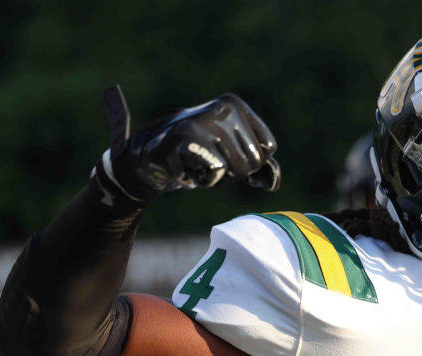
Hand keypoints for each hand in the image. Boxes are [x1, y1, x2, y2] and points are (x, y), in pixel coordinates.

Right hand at [93, 85, 280, 204]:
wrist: (148, 156)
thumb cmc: (197, 154)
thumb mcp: (233, 156)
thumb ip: (260, 168)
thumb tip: (273, 183)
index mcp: (235, 105)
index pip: (267, 148)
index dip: (250, 163)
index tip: (225, 154)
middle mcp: (222, 108)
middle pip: (252, 161)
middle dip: (232, 173)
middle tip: (207, 160)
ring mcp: (203, 121)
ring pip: (235, 169)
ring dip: (216, 178)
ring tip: (197, 164)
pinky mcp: (185, 138)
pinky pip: (215, 172)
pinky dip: (202, 180)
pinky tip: (186, 169)